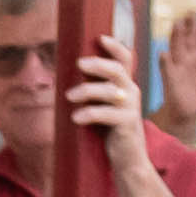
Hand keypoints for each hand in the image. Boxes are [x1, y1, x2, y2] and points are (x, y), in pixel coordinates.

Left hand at [64, 40, 155, 166]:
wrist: (127, 159)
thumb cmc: (109, 130)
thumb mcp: (102, 105)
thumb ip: (93, 90)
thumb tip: (64, 75)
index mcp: (125, 84)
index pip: (125, 59)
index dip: (115, 46)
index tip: (100, 37)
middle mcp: (131, 91)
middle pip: (117, 70)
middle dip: (97, 64)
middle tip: (79, 64)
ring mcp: (131, 107)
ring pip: (110, 91)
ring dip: (87, 91)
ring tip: (68, 96)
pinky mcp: (127, 124)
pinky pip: (107, 114)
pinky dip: (90, 113)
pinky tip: (76, 118)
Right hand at [156, 10, 195, 136]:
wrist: (192, 113)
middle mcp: (190, 56)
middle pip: (190, 36)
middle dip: (191, 25)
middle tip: (192, 11)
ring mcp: (179, 66)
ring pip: (177, 47)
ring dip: (177, 36)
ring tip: (178, 23)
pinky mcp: (171, 78)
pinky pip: (166, 68)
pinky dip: (164, 61)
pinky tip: (163, 53)